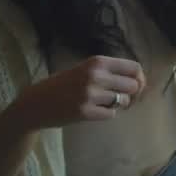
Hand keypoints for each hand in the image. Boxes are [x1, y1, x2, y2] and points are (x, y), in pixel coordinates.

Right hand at [8, 55, 145, 130]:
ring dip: (119, 104)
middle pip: (133, 85)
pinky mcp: (85, 112)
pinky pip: (111, 114)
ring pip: (124, 101)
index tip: (137, 86)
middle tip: (122, 98)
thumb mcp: (86, 69)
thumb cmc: (63, 84)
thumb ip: (109, 72)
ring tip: (106, 103)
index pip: (134, 67)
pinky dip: (107, 114)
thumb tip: (139, 79)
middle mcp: (95, 76)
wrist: (35, 103)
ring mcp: (90, 94)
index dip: (140, 78)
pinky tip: (95, 111)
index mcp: (97, 62)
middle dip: (132, 94)